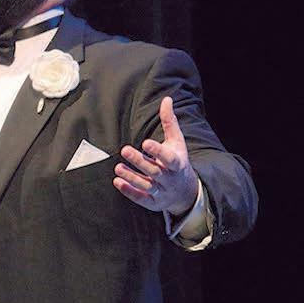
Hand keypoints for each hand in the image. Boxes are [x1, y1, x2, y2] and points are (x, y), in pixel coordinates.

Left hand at [113, 96, 198, 215]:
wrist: (186, 192)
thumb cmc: (177, 161)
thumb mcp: (177, 142)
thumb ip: (170, 122)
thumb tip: (167, 99)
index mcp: (177, 164)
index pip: (168, 158)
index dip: (158, 151)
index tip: (145, 142)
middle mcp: (170, 179)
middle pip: (154, 172)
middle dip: (139, 162)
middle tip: (124, 150)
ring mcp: (162, 192)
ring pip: (147, 186)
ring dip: (132, 177)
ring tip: (118, 167)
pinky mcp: (153, 202)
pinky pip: (141, 198)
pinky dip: (129, 192)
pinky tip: (117, 182)